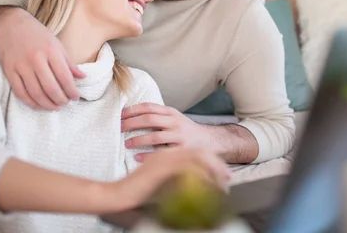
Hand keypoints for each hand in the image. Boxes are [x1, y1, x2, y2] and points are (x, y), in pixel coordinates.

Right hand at [0, 8, 85, 109]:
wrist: (11, 24)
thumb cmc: (38, 35)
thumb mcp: (57, 44)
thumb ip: (69, 63)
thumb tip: (83, 77)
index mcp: (51, 51)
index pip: (65, 77)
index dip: (72, 91)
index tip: (75, 97)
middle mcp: (36, 59)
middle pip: (51, 88)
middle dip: (61, 100)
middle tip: (65, 104)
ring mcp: (21, 65)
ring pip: (36, 93)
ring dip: (47, 104)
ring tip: (55, 107)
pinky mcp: (9, 70)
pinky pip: (20, 92)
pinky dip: (31, 102)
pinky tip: (39, 104)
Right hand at [111, 147, 230, 211]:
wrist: (118, 195)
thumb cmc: (135, 191)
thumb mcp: (156, 181)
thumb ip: (171, 177)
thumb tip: (190, 185)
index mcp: (164, 153)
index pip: (193, 152)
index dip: (210, 160)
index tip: (222, 172)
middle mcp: (166, 153)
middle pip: (198, 152)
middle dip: (216, 163)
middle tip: (228, 176)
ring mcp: (164, 160)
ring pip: (196, 159)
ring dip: (213, 170)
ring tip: (223, 182)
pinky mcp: (162, 170)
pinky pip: (189, 170)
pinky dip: (202, 177)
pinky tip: (211, 186)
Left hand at [122, 103, 210, 159]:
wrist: (210, 141)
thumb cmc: (186, 130)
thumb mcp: (175, 118)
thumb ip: (158, 116)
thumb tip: (132, 116)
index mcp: (171, 112)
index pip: (149, 107)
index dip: (133, 109)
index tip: (121, 114)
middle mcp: (175, 122)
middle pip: (149, 120)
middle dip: (132, 123)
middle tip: (119, 128)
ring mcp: (179, 136)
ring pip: (155, 137)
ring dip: (138, 140)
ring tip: (126, 144)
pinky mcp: (182, 151)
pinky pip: (162, 153)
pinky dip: (148, 155)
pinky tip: (138, 157)